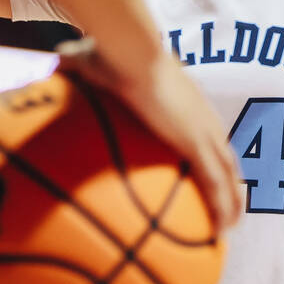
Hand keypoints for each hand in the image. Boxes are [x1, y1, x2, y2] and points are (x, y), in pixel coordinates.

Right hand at [55, 37, 243, 231]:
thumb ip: (77, 70)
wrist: (130, 52)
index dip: (209, 153)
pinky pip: (215, 184)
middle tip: (229, 209)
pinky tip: (221, 231)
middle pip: (226, 156)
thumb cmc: (112, 53)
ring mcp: (204, 130)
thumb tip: (51, 64)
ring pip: (228, 175)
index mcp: (185, 102)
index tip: (208, 171)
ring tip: (229, 228)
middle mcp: (203, 117)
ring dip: (232, 202)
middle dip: (230, 183)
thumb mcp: (94, 64)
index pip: (205, 132)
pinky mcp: (196, 143)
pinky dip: (222, 207)